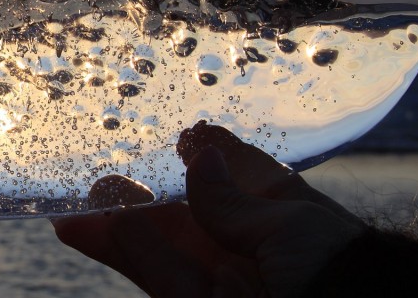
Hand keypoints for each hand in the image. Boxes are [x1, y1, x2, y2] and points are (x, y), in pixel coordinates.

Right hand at [53, 123, 365, 296]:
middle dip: (147, 197)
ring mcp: (224, 283)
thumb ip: (232, 199)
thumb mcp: (289, 222)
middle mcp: (250, 251)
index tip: (185, 134)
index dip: (212, 155)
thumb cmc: (337, 267)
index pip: (242, 179)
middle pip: (188, 218)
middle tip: (104, 176)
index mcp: (286, 219)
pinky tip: (94, 227)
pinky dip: (126, 252)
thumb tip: (199, 155)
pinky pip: (158, 277)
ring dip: (121, 225)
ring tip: (81, 203)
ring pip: (162, 248)